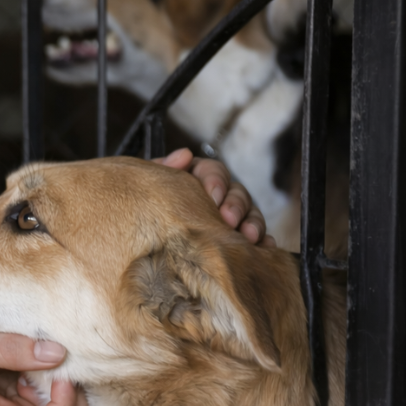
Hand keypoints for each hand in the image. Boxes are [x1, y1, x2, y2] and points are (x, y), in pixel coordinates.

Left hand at [157, 148, 276, 247]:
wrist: (140, 235)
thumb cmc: (146, 204)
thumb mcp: (149, 183)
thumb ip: (163, 168)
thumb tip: (184, 155)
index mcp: (198, 177)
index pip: (214, 171)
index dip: (216, 182)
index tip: (213, 196)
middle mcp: (220, 195)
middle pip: (237, 193)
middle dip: (236, 206)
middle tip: (228, 220)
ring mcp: (233, 216)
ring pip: (250, 215)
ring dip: (253, 224)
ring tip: (249, 238)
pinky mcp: (240, 238)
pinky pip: (258, 239)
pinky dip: (264, 243)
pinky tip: (265, 249)